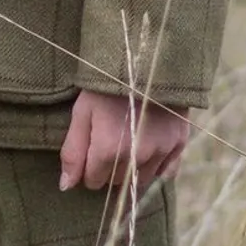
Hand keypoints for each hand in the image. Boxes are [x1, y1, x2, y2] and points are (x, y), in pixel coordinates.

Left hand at [59, 90, 189, 191]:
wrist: (146, 59)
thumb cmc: (106, 86)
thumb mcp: (82, 112)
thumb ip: (73, 152)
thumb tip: (66, 186)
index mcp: (108, 150)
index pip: (93, 181)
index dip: (88, 167)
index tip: (91, 148)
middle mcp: (136, 157)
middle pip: (116, 182)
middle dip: (109, 169)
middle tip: (109, 141)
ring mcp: (160, 151)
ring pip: (141, 180)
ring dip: (131, 169)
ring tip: (128, 143)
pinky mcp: (179, 143)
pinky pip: (167, 172)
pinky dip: (157, 167)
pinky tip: (149, 151)